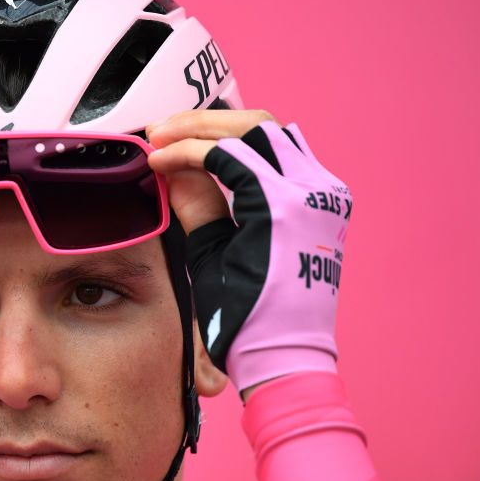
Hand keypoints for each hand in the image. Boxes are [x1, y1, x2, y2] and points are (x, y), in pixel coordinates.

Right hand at [148, 117, 350, 398]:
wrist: (287, 354)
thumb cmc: (247, 319)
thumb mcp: (208, 257)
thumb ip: (193, 202)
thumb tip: (170, 166)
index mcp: (281, 208)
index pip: (224, 152)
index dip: (181, 149)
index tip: (153, 156)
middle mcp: (312, 193)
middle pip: (254, 128)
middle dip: (202, 125)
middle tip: (164, 132)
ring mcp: (325, 196)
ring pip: (275, 135)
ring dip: (228, 130)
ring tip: (188, 138)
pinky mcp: (326, 204)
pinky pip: (290, 157)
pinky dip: (254, 149)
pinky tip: (223, 155)